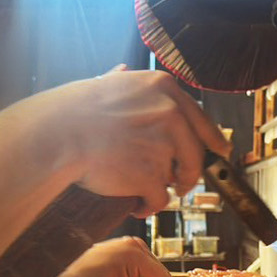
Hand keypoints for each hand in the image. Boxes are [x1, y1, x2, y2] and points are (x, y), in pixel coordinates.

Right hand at [16, 69, 229, 216]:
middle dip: (189, 172)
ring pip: (177, 177)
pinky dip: (150, 206)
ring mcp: (163, 145)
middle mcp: (171, 113)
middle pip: (195, 153)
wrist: (55, 134)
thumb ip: (122, 79)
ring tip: (147, 194)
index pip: (200, 117)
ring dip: (164, 188)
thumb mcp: (104, 83)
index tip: (221, 150)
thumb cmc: (72, 110)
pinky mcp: (151, 175)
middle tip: (182, 184)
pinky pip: (160, 199)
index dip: (211, 138)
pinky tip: (138, 207)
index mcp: (164, 88)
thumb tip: (121, 69)